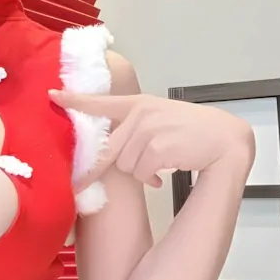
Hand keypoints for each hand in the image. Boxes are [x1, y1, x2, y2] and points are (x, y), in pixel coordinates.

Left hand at [50, 90, 254, 188]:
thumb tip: (117, 159)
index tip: (52, 95)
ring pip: (125, 165)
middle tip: (82, 184)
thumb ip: (136, 131)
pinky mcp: (158, 148)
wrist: (226, 139)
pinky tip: (167, 171)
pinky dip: (152, 179)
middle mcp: (141, 114)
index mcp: (139, 104)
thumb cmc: (195, 131)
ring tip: (163, 163)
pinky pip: (141, 174)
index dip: (75, 100)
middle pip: (106, 149)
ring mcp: (149, 129)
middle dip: (95, 170)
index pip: (101, 102)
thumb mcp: (162, 119)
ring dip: (141, 172)